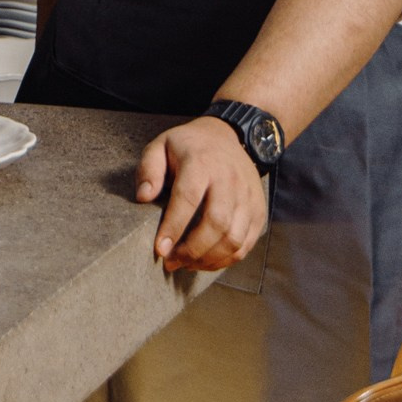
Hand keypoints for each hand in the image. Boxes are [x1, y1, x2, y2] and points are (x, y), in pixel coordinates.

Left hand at [138, 116, 271, 272]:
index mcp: (201, 162)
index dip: (173, 227)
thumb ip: (148, 169)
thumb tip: (143, 197)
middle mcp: (229, 180)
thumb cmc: (188, 147)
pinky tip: (206, 261)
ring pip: (233, 238)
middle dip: (192, 250)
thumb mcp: (161, 145)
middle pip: (216, 223)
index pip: (188, 198)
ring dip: (209, 259)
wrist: (227, 137)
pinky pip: (245, 244)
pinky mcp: (258, 211)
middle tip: (171, 261)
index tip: (160, 249)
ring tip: (186, 263)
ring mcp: (247, 197)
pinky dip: (226, 259)